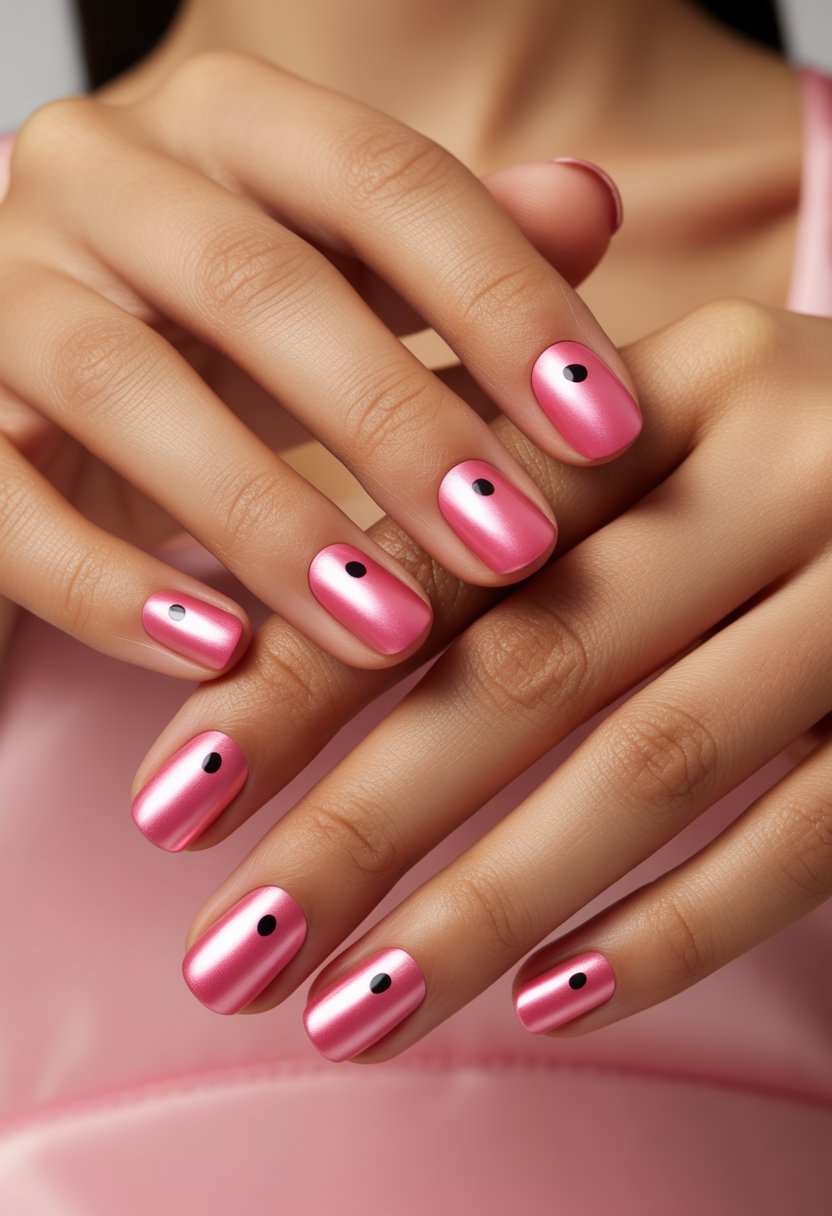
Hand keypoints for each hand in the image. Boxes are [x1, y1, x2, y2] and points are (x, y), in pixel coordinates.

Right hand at [0, 49, 636, 675]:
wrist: (45, 373)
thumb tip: (590, 207)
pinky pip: (9, 507)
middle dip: (397, 423)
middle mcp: (99, 178)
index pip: (385, 179)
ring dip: (271, 521)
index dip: (506, 302)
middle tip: (511, 547)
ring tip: (388, 631)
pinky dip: (113, 589)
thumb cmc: (225, 329)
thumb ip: (453, 251)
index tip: (611, 429)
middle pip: (258, 282)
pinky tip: (221, 656)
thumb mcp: (346, 278)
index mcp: (225, 126)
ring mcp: (0, 293)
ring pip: (124, 389)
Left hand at [167, 298, 830, 1056]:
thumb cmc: (787, 459)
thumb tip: (287, 615)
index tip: (178, 799)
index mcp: (673, 385)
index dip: (306, 672)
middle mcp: (778, 463)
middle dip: (364, 823)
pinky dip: (673, 929)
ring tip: (351, 1013)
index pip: (456, 534)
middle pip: (534, 661)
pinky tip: (551, 1000)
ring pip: (652, 762)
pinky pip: (803, 836)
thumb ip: (503, 480)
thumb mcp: (659, 431)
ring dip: (486, 906)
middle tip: (232, 951)